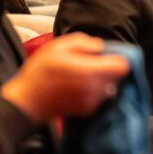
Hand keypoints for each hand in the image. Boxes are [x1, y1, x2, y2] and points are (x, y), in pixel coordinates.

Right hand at [1, 33, 129, 121]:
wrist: (29, 100)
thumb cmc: (42, 71)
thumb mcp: (59, 46)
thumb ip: (84, 43)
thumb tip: (100, 48)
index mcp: (91, 72)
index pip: (123, 66)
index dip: (117, 58)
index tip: (107, 55)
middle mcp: (96, 89)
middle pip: (118, 77)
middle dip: (108, 69)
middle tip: (90, 64)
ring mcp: (93, 102)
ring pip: (110, 87)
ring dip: (101, 80)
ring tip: (81, 75)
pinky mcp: (88, 111)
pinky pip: (99, 97)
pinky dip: (93, 91)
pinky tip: (77, 86)